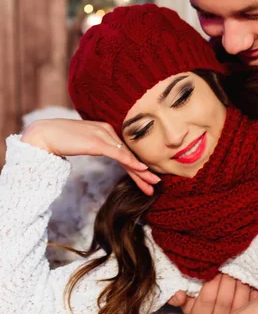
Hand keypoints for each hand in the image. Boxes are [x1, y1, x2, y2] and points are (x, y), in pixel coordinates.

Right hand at [21, 118, 159, 193]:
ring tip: (153, 183)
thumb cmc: (60, 138)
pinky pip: (118, 154)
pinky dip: (131, 162)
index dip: (136, 164)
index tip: (146, 177)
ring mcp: (103, 135)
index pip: (124, 150)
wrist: (44, 134)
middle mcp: (107, 130)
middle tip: (156, 183)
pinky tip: (141, 169)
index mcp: (105, 130)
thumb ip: (94, 144)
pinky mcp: (97, 141)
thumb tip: (100, 150)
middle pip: (129, 154)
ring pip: (126, 155)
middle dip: (143, 170)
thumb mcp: (82, 141)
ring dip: (141, 171)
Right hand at [168, 274, 257, 313]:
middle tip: (229, 266)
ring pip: (238, 303)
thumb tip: (180, 296)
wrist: (212, 289)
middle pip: (224, 300)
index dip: (212, 282)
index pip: (207, 299)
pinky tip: (253, 287)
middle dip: (227, 280)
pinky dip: (253, 297)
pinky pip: (250, 308)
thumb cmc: (195, 285)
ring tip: (238, 272)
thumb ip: (176, 292)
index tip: (215, 269)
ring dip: (240, 285)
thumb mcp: (182, 287)